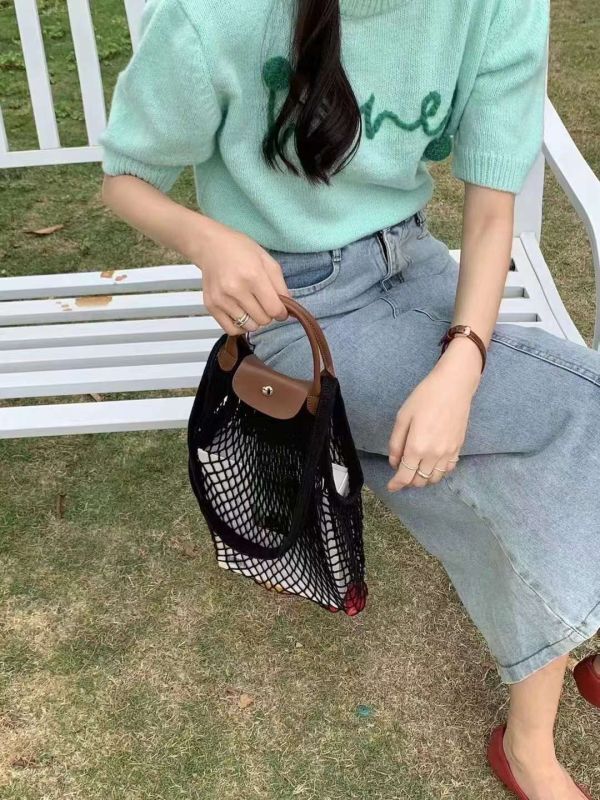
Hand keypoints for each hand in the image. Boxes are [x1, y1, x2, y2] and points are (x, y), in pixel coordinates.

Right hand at [190, 218, 291, 334]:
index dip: (282, 312)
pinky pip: (231, 329)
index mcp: (253, 276)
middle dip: (268, 314)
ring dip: (254, 320)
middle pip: (263, 320)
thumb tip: (287, 308)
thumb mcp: (267, 260)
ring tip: (251, 306)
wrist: (210, 246)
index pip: (274, 310)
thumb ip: (280, 285)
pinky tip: (242, 314)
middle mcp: (236, 290)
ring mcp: (221, 299)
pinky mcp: (211, 306)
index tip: (280, 309)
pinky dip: (240, 326)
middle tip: (263, 303)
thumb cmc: (240, 250)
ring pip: (249, 326)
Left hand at [387, 338, 481, 490]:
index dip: (396, 484)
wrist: (453, 387)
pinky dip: (438, 472)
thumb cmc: (424, 397)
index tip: (391, 487)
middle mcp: (433, 455)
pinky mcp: (458, 448)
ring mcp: (448, 453)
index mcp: (416, 447)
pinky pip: (448, 469)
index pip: (405, 475)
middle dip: (408, 481)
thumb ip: (396, 443)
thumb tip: (394, 463)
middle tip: (402, 473)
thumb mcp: (402, 417)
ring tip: (416, 469)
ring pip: (435, 478)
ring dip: (423, 478)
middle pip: (420, 480)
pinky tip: (431, 464)